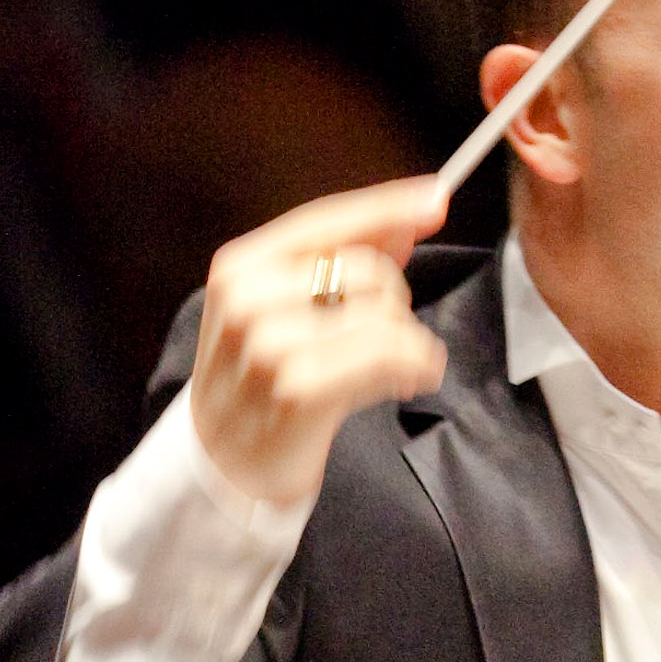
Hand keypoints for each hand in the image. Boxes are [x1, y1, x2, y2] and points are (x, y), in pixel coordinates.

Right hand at [190, 174, 449, 503]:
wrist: (224, 464)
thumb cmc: (261, 381)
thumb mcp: (284, 309)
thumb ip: (340, 259)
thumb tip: (408, 218)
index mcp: (241, 265)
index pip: (328, 219)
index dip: (388, 206)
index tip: (436, 198)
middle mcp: (248, 298)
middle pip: (368, 270)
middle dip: (396, 303)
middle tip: (391, 338)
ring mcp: (270, 345)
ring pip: (385, 317)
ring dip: (411, 344)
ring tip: (402, 367)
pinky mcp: (299, 390)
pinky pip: (389, 358)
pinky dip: (415, 367)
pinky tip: (410, 380)